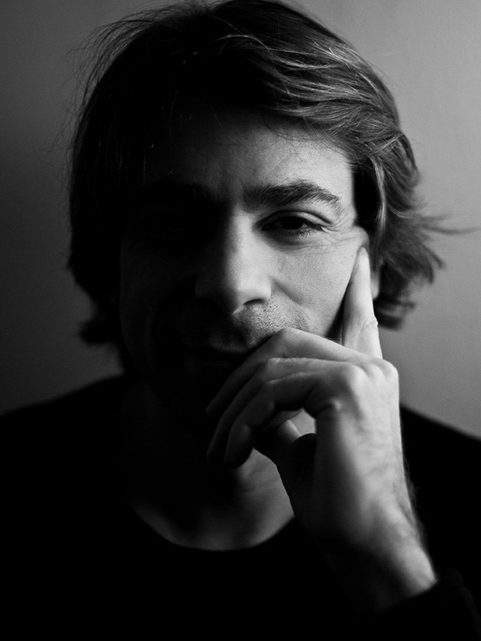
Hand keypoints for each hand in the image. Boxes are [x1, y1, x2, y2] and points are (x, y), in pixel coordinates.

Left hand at [206, 247, 435, 610]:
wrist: (363, 543)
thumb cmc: (335, 501)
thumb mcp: (298, 448)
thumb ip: (279, 417)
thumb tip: (246, 410)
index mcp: (364, 377)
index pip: (357, 320)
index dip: (356, 289)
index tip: (360, 255)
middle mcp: (369, 367)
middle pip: (285, 343)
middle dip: (239, 381)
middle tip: (212, 421)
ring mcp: (362, 373)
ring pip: (273, 367)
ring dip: (234, 409)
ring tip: (220, 450)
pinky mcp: (347, 387)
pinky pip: (274, 389)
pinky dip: (243, 419)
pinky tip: (234, 451)